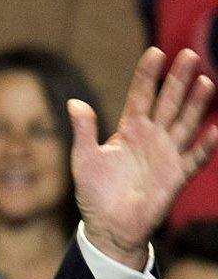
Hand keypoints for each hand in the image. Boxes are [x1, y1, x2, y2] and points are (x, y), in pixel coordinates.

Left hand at [69, 47, 217, 269]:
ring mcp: (166, 155)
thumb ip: (84, 130)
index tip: (155, 52)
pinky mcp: (176, 177)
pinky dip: (206, 145)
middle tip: (188, 54)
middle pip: (167, 103)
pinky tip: (216, 130)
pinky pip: (194, 158)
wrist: (108, 226)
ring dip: (196, 104)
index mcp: (128, 130)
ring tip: (206, 80)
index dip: (147, 75)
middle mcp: (151, 138)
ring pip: (185, 124)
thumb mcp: (84, 158)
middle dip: (177, 80)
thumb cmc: (94, 192)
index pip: (140, 96)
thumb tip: (75, 102)